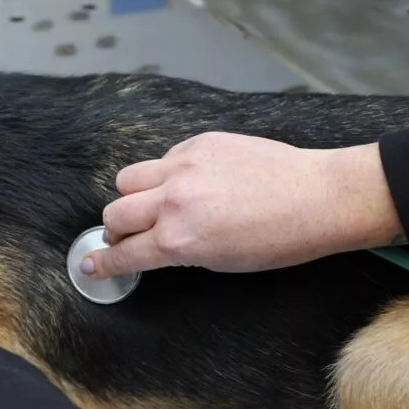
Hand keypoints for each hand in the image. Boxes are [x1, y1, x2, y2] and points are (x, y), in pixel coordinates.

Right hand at [82, 132, 402, 277]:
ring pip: (127, 179)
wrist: (319, 197)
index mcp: (178, 240)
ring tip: (152, 203)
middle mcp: (172, 201)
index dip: (102, 263)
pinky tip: (193, 182)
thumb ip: (178, 251)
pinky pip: (162, 160)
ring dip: (132, 196)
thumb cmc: (278, 240)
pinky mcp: (198, 143)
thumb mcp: (221, 262)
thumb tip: (154, 246)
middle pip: (114, 214)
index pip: (123, 253)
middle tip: (127, 236)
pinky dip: (166, 175)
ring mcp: (183, 167)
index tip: (88, 265)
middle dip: (115, 231)